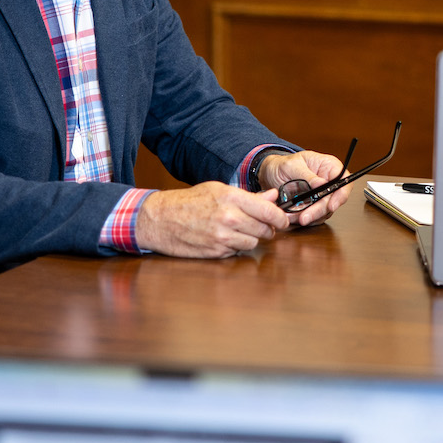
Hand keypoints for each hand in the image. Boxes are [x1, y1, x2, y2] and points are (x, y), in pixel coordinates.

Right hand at [135, 182, 289, 256]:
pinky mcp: (216, 253)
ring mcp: (222, 238)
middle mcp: (229, 218)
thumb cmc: (188, 202)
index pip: (269, 211)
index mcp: (231, 197)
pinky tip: (223, 238)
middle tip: (259, 225)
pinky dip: (235, 247)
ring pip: (253, 243)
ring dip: (250, 239)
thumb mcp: (218, 190)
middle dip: (266, 229)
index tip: (283, 221)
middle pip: (264, 230)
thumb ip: (249, 196)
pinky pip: (237, 252)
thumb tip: (274, 196)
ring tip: (237, 231)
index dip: (281, 218)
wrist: (159, 219)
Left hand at [256, 150, 350, 226]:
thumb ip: (307, 175)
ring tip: (292, 217)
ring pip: (323, 212)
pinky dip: (303, 219)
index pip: (344, 182)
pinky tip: (291, 218)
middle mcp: (328, 182)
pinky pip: (313, 217)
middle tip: (304, 217)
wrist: (269, 174)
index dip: (341, 195)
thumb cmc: (282, 164)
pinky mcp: (313, 206)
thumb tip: (321, 184)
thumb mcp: (292, 165)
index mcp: (329, 167)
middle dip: (318, 211)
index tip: (331, 206)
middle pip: (333, 201)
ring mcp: (321, 196)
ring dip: (309, 217)